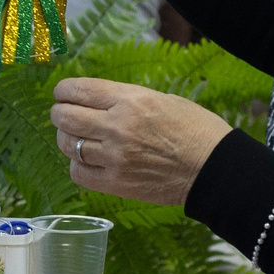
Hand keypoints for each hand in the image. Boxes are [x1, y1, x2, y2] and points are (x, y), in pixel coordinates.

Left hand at [49, 79, 233, 205]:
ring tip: (75, 138)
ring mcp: (115, 157)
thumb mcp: (162, 99)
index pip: (79, 89)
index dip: (64, 90)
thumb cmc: (195, 130)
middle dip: (59, 113)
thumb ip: (125, 99)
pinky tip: (88, 161)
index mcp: (131, 99)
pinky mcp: (116, 183)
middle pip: (65, 117)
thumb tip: (96, 101)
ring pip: (68, 145)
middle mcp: (118, 126)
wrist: (214, 168)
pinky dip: (77, 166)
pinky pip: (79, 173)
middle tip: (62, 115)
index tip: (62, 93)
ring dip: (67, 140)